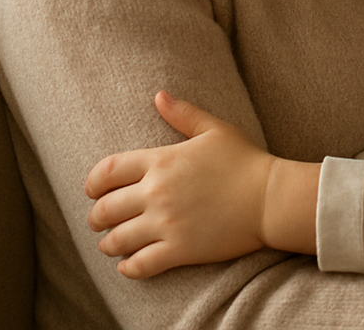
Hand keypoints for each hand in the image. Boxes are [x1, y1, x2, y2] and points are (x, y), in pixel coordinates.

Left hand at [84, 91, 276, 277]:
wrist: (271, 197)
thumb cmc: (245, 161)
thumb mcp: (215, 129)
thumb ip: (183, 113)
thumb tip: (159, 95)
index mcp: (161, 161)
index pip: (106, 172)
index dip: (91, 184)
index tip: (92, 192)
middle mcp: (157, 192)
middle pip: (105, 209)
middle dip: (96, 218)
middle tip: (98, 222)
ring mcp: (167, 223)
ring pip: (117, 240)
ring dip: (109, 244)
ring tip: (111, 245)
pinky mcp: (179, 250)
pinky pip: (140, 265)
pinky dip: (128, 267)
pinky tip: (129, 265)